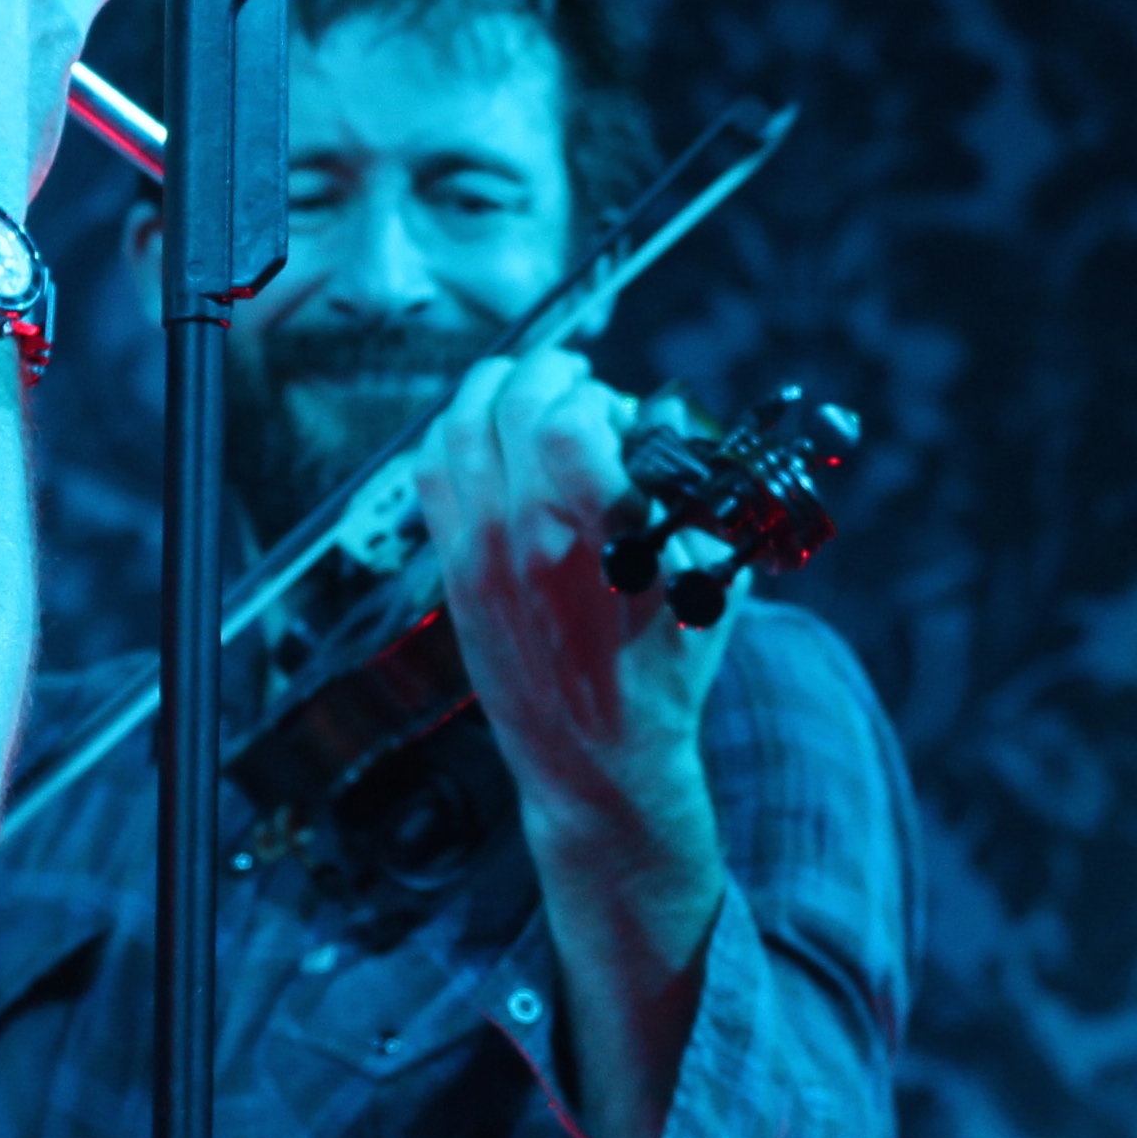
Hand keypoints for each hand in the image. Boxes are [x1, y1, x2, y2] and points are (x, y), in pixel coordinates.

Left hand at [417, 352, 733, 836]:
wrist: (597, 763)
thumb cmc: (664, 677)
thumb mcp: (706, 583)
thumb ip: (684, 498)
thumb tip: (657, 426)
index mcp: (597, 542)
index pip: (564, 421)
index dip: (590, 394)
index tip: (611, 405)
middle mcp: (525, 541)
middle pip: (509, 407)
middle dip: (548, 374)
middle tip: (575, 378)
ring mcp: (479, 555)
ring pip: (457, 429)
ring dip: (494, 389)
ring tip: (525, 385)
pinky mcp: (454, 573)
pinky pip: (430, 474)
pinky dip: (452, 432)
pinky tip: (482, 429)